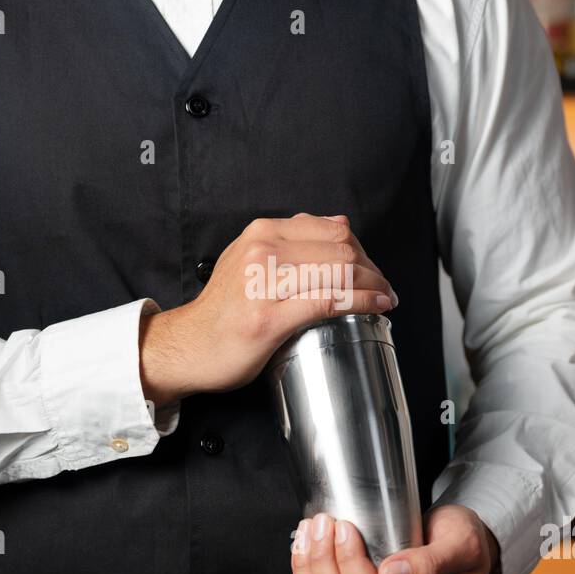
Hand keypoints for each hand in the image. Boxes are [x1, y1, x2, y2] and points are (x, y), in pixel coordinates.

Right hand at [138, 213, 396, 406]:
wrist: (188, 346)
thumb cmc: (224, 311)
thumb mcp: (248, 260)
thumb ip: (287, 242)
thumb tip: (339, 228)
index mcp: (261, 233)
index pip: (331, 229)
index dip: (362, 249)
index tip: (372, 268)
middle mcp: (263, 250)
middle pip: (341, 249)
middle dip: (373, 269)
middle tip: (384, 288)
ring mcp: (264, 283)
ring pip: (340, 271)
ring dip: (374, 286)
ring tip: (385, 298)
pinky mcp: (269, 317)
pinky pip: (328, 301)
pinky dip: (361, 302)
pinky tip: (376, 307)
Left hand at [290, 504, 501, 573]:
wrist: (462, 558)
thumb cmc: (464, 547)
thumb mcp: (461, 545)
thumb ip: (432, 561)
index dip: (350, 564)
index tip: (345, 526)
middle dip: (322, 564)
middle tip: (322, 522)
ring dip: (308, 572)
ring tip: (309, 531)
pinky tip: (305, 549)